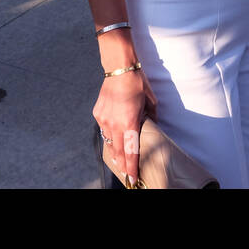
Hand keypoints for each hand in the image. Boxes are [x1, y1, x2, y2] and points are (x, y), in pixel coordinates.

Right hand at [93, 68, 156, 185]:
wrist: (119, 69)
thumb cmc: (138, 84)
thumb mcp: (150, 102)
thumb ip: (151, 117)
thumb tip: (151, 125)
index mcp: (129, 123)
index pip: (130, 151)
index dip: (131, 167)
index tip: (131, 179)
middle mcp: (114, 124)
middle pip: (118, 151)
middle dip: (122, 164)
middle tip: (126, 174)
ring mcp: (104, 119)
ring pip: (109, 141)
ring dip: (115, 151)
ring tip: (119, 160)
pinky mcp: (98, 113)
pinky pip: (104, 128)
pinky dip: (109, 134)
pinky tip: (113, 136)